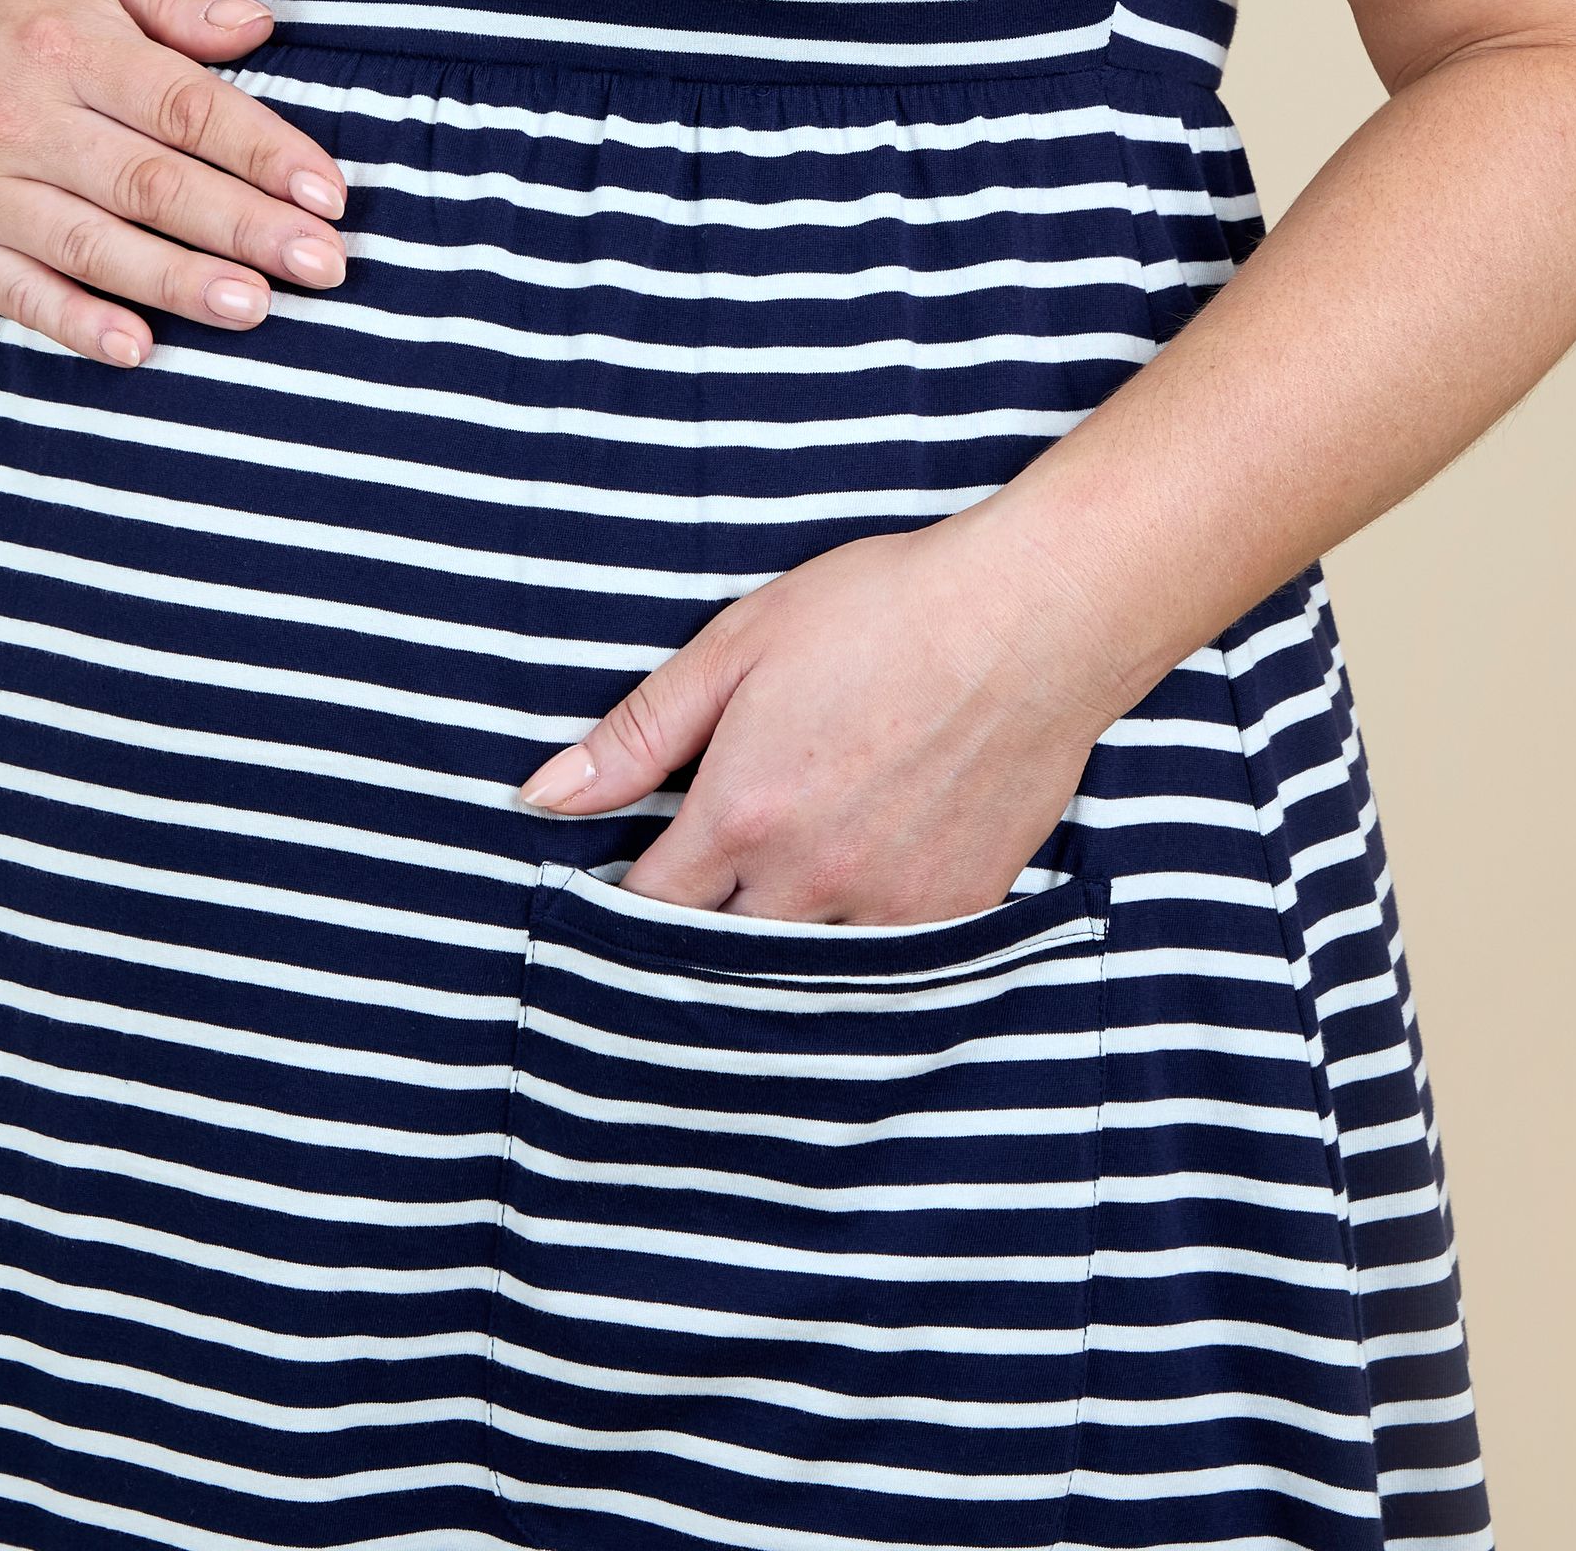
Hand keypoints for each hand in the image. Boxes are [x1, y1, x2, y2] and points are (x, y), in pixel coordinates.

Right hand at [0, 0, 348, 367]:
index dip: (264, 152)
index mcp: (69, 48)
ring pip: (95, 247)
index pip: (186, 107)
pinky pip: (20, 294)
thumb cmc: (17, 2)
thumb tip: (258, 27)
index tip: (329, 194)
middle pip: (151, 185)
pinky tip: (141, 348)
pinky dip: (78, 324)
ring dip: (179, 283)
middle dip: (245, 229)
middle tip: (322, 265)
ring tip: (255, 308)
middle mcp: (21, 120)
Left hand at [518, 494, 1129, 922]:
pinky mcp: (958, 906)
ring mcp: (890, 903)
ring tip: (767, 906)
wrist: (1034, 617)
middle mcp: (810, 879)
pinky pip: (885, 960)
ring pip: (802, 965)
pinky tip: (850, 900)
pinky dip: (854, 942)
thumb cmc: (884, 609)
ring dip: (774, 945)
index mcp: (742, 815)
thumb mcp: (740, 645)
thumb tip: (542, 798)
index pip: (650, 909)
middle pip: (719, 955)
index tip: (627, 887)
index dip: (626, 904)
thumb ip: (639, 732)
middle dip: (694, 937)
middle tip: (692, 906)